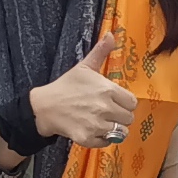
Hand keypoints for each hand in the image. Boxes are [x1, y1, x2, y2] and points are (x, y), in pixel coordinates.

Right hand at [27, 33, 136, 148]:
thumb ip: (101, 52)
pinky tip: (93, 130)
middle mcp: (105, 108)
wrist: (45, 106)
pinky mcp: (88, 138)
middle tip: (107, 112)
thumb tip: (112, 34)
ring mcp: (97, 125)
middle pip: (128, 118)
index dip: (124, 103)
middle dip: (120, 116)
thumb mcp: (84, 66)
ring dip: (113, 129)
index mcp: (108, 90)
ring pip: (121, 132)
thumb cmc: (66, 86)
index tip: (115, 102)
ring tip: (101, 122)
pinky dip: (102, 139)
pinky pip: (106, 142)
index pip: (132, 102)